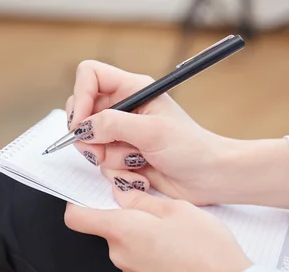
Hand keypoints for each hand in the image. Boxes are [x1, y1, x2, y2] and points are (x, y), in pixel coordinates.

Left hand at [64, 185, 252, 271]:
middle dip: (122, 213)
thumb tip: (120, 194)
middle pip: (105, 227)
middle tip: (150, 201)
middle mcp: (120, 255)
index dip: (77, 202)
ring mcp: (132, 271)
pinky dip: (149, 245)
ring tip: (171, 223)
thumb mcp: (176, 209)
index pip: (77, 218)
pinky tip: (176, 242)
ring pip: (124, 241)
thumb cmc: (205, 248)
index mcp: (121, 231)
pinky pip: (138, 255)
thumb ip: (141, 200)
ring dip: (139, 229)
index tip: (90, 191)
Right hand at [66, 60, 242, 205]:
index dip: (80, 96)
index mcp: (133, 89)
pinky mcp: (123, 158)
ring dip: (110, 158)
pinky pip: (103, 165)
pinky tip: (141, 173)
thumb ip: (113, 124)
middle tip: (103, 149)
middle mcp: (124, 110)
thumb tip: (82, 127)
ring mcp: (122, 135)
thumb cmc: (190, 148)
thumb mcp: (151, 131)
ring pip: (91, 144)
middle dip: (90, 136)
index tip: (80, 123)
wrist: (208, 178)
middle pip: (83, 113)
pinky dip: (119, 173)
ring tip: (137, 161)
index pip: (90, 76)